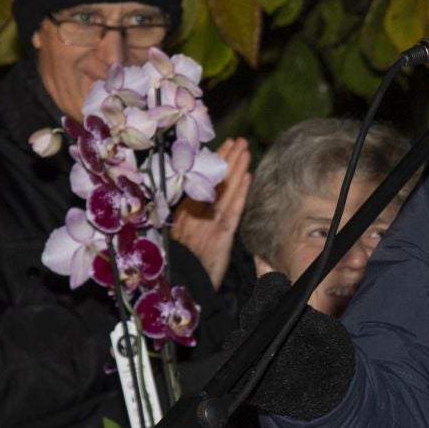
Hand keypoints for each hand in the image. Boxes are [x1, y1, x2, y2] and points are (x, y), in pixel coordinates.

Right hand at [171, 137, 251, 289]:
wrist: (181, 285)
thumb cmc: (180, 266)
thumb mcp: (180, 239)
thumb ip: (188, 220)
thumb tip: (197, 202)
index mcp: (183, 214)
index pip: (200, 182)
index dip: (212, 164)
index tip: (222, 147)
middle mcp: (194, 215)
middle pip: (212, 182)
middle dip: (226, 160)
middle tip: (238, 141)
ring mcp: (207, 223)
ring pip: (224, 191)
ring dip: (236, 168)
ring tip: (244, 150)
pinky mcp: (220, 235)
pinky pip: (233, 209)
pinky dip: (240, 192)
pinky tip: (248, 176)